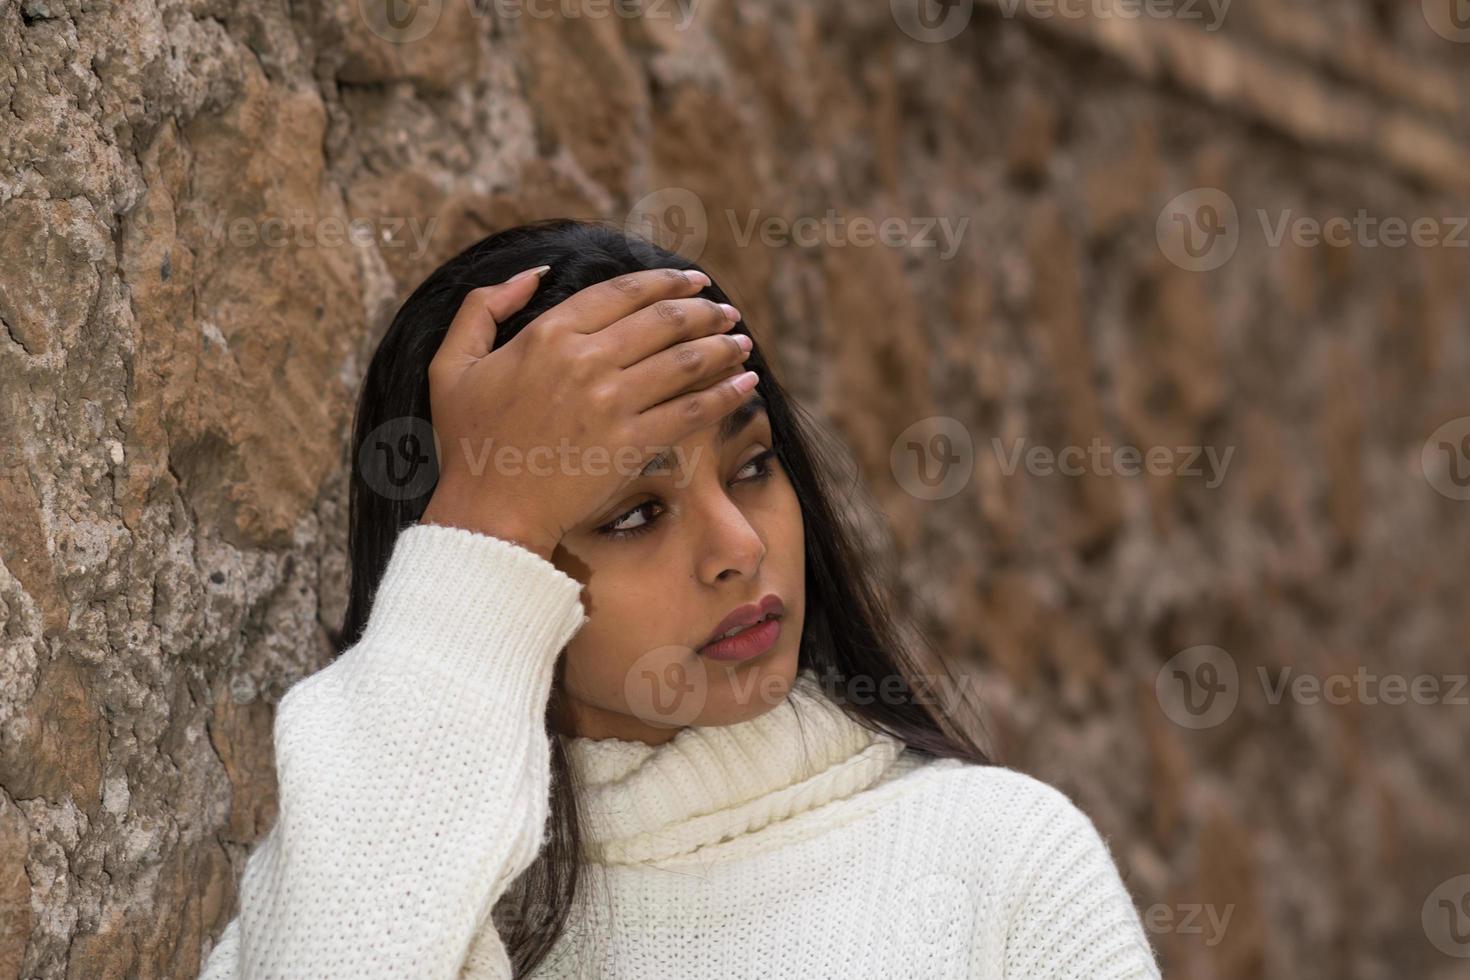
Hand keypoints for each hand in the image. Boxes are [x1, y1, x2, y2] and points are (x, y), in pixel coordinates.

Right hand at [419, 266, 756, 559]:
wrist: (488, 512)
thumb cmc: (469, 442)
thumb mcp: (452, 363)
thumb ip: (484, 307)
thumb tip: (533, 273)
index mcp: (548, 333)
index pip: (624, 292)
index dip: (667, 281)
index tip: (693, 281)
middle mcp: (586, 360)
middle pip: (664, 321)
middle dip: (704, 311)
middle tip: (726, 311)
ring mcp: (612, 403)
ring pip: (686, 360)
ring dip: (723, 346)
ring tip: (743, 342)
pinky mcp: (632, 443)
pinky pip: (692, 410)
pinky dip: (725, 393)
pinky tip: (745, 383)